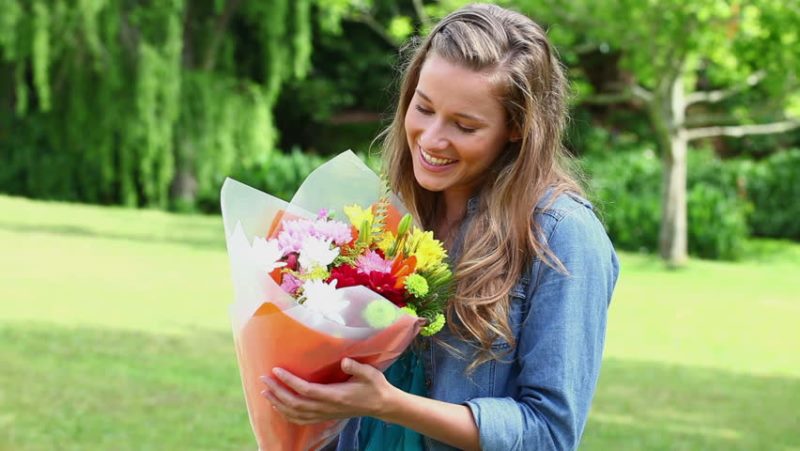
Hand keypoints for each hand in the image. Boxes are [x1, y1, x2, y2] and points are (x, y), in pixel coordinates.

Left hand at [261, 358, 396, 424]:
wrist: (381, 405)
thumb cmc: (375, 386)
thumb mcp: (370, 374)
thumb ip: (357, 368)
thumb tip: (344, 361)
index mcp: (335, 395)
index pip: (306, 390)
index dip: (289, 381)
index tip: (276, 370)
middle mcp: (327, 407)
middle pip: (295, 403)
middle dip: (277, 391)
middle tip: (263, 378)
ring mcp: (324, 414)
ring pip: (295, 414)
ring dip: (278, 403)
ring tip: (265, 392)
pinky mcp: (324, 416)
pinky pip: (300, 419)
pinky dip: (286, 414)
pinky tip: (278, 406)